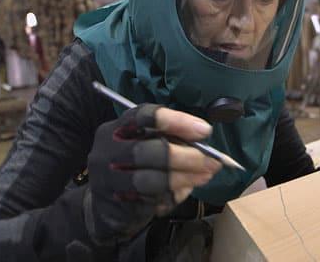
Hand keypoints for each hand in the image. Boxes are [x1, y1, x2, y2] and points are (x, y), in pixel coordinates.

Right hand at [85, 104, 221, 244]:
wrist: (107, 204)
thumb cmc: (136, 165)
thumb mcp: (148, 144)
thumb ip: (170, 139)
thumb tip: (204, 140)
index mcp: (118, 127)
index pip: (144, 116)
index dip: (176, 121)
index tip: (204, 131)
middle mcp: (108, 149)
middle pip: (147, 150)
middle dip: (185, 157)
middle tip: (211, 161)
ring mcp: (108, 179)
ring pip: (149, 180)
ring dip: (183, 178)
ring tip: (205, 176)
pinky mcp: (116, 203)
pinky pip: (150, 200)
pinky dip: (173, 195)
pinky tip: (186, 190)